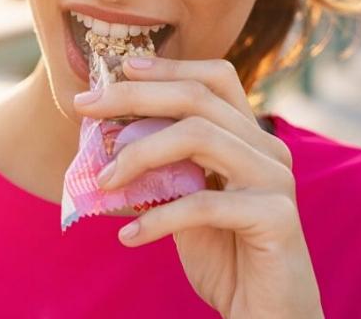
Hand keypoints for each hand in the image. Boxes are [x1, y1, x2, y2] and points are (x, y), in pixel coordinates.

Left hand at [73, 57, 323, 318]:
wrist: (266, 314)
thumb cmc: (223, 253)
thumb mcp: (184, 199)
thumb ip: (162, 166)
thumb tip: (106, 135)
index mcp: (249, 137)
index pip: (215, 78)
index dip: (169, 66)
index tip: (120, 67)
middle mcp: (268, 149)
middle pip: (197, 99)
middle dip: (134, 96)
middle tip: (84, 106)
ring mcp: (276, 180)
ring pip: (199, 137)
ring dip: (138, 154)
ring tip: (102, 182)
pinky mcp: (275, 218)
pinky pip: (203, 205)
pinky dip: (157, 219)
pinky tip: (128, 237)